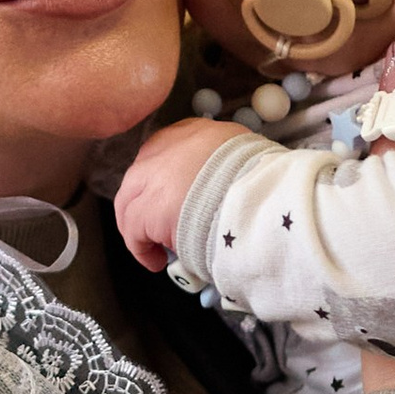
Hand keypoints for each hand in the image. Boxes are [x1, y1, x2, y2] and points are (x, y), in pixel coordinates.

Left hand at [113, 118, 251, 275]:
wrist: (265, 202)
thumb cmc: (265, 186)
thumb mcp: (246, 159)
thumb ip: (226, 167)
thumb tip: (221, 191)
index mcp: (199, 132)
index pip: (166, 148)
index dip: (163, 175)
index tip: (168, 194)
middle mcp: (170, 148)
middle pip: (140, 174)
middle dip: (142, 200)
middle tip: (153, 224)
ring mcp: (154, 177)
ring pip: (129, 201)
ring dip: (137, 224)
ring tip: (154, 247)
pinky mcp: (148, 209)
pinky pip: (132, 230)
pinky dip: (141, 248)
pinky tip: (155, 261)